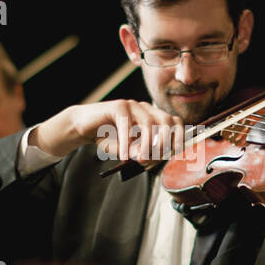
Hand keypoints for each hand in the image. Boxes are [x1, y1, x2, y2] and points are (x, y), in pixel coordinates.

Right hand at [32, 100, 184, 163]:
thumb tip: (154, 157)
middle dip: (164, 143)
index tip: (176, 153)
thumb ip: (142, 152)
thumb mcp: (129, 150)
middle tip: (155, 159)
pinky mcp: (118, 106)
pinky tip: (124, 154)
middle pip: (166, 121)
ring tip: (139, 158)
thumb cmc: (109, 137)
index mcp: (153, 117)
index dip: (180, 137)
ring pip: (149, 123)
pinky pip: (127, 124)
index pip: (175, 122)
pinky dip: (127, 142)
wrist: (85, 127)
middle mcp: (146, 108)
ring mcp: (133, 105)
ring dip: (146, 144)